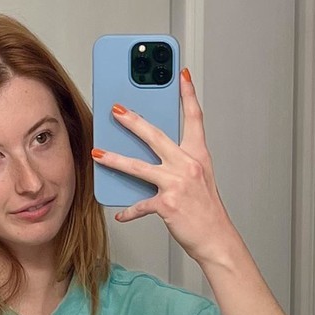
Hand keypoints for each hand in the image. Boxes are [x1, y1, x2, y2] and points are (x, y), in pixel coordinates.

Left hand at [92, 69, 236, 266]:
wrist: (216, 238)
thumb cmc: (207, 210)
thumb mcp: (199, 179)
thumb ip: (179, 163)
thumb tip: (155, 157)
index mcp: (198, 156)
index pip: (194, 118)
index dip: (188, 95)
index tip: (181, 75)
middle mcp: (187, 165)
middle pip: (156, 136)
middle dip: (133, 121)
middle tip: (117, 110)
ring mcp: (176, 184)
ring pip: (139, 167)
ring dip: (115, 159)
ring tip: (98, 153)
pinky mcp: (166, 204)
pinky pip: (140, 205)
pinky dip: (129, 211)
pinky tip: (120, 213)